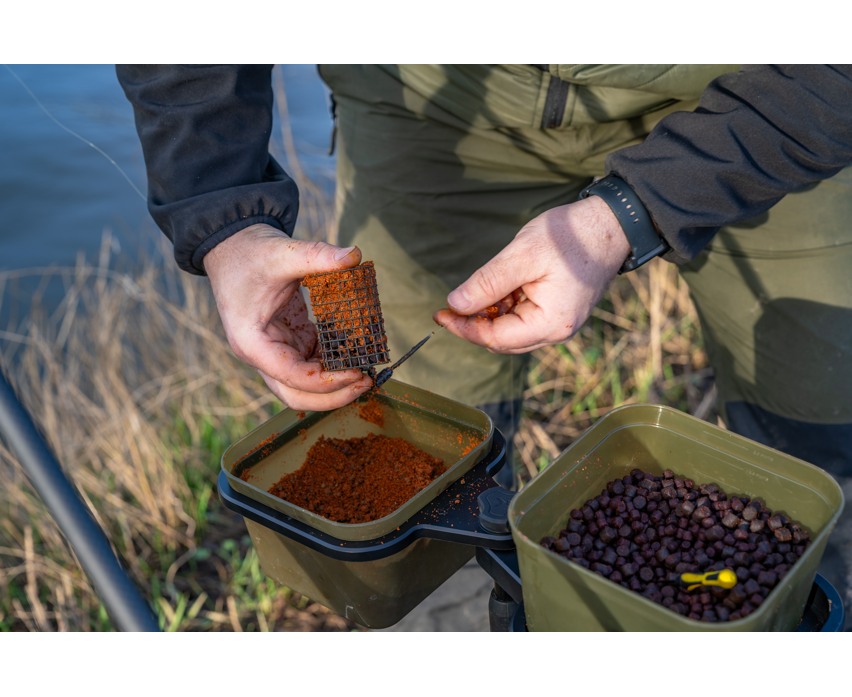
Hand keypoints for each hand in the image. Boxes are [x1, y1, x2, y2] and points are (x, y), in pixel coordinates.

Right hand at [204, 224, 373, 409]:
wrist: (233, 247)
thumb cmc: (249, 253)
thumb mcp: (283, 252)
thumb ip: (318, 255)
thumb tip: (355, 255)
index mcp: (252, 342)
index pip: (292, 377)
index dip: (326, 381)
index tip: (357, 372)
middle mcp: (261, 354)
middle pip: (296, 394)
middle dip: (332, 395)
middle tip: (367, 382)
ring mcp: (275, 351)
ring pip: (304, 386)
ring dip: (334, 385)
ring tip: (367, 373)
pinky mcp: (289, 342)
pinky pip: (311, 364)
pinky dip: (333, 365)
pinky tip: (356, 355)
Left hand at [433, 196, 628, 353]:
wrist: (610, 224)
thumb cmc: (571, 236)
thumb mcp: (522, 255)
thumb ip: (487, 283)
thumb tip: (456, 304)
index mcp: (550, 323)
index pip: (495, 339)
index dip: (464, 328)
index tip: (440, 313)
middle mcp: (556, 332)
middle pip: (501, 341)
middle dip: (474, 324)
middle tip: (451, 302)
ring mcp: (558, 324)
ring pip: (510, 331)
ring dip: (489, 314)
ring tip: (481, 287)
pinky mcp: (556, 312)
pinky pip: (523, 319)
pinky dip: (504, 307)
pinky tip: (500, 286)